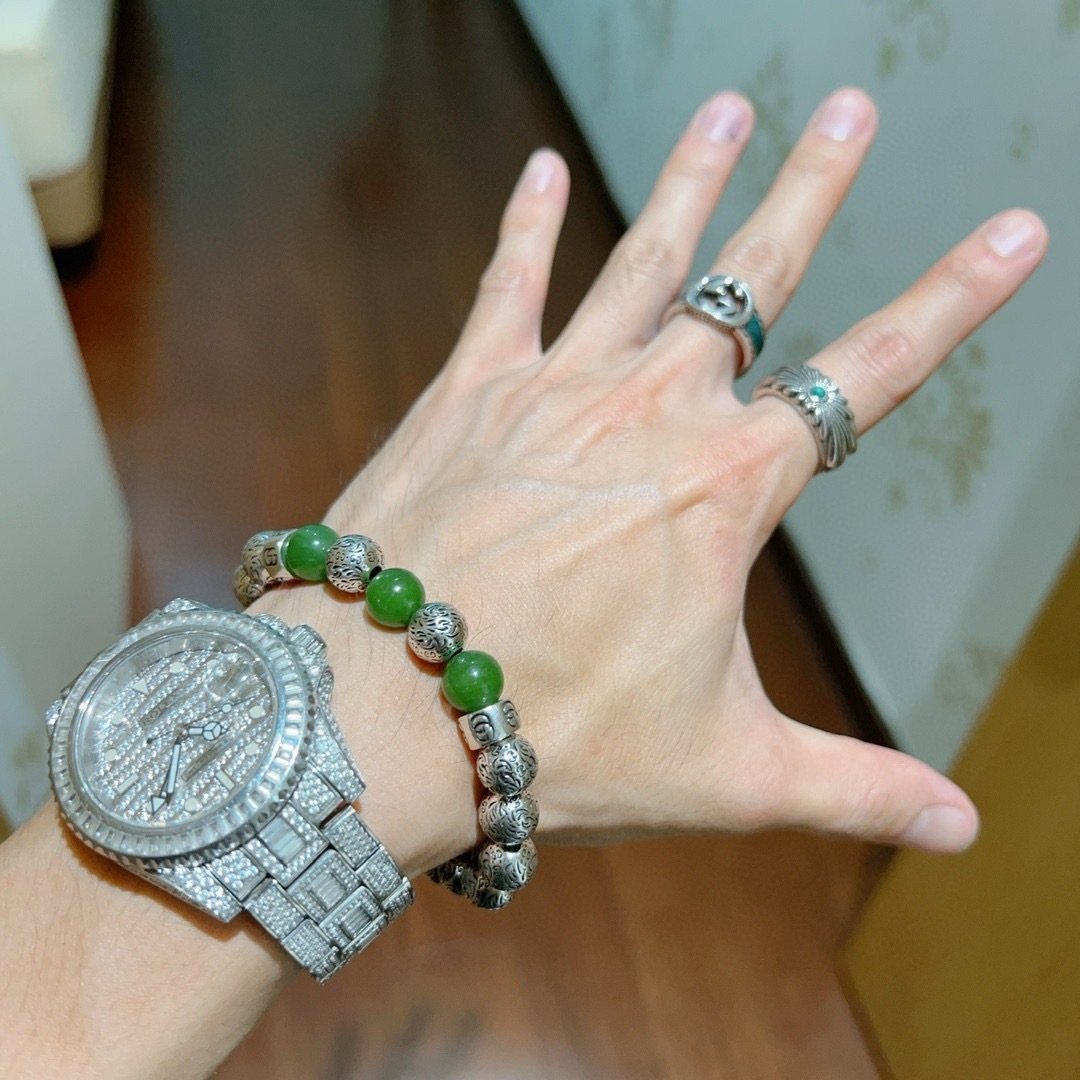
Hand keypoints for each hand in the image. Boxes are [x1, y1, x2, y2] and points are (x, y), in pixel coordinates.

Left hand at [256, 87, 1045, 872]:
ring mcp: (555, 387)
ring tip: (730, 105)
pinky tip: (540, 168)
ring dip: (691, 179)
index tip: (1010, 227)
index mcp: (728, 487)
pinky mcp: (467, 391)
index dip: (953, 300)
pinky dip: (524, 224)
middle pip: (755, 277)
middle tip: (849, 110)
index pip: (874, 375)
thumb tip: (961, 828)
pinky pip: (505, 284)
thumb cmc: (558, 740)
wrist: (388, 714)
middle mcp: (651, 409)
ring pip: (642, 257)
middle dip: (812, 190)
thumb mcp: (727, 772)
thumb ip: (853, 786)